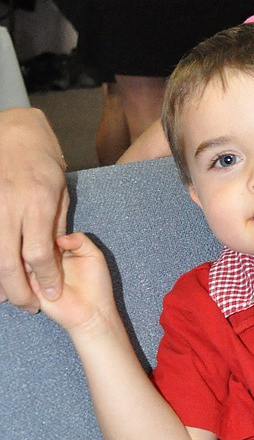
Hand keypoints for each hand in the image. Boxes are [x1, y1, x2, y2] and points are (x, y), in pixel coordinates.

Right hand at [0, 109, 68, 310]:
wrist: (15, 133)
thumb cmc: (42, 161)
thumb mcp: (60, 193)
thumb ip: (56, 227)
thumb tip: (55, 259)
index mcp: (37, 203)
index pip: (39, 254)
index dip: (46, 279)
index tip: (52, 293)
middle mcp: (11, 206)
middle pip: (9, 262)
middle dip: (19, 290)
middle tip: (28, 306)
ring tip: (7, 297)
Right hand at [31, 232, 116, 334]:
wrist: (92, 313)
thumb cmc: (96, 286)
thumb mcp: (94, 255)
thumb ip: (80, 240)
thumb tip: (59, 237)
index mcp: (60, 249)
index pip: (47, 233)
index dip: (48, 230)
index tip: (56, 235)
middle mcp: (46, 259)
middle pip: (34, 243)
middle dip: (41, 243)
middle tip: (55, 251)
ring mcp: (37, 272)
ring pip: (25, 256)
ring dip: (35, 256)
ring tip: (54, 263)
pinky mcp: (31, 286)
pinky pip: (22, 274)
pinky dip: (30, 269)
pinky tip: (44, 271)